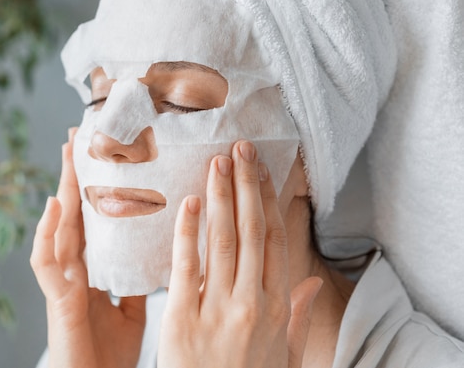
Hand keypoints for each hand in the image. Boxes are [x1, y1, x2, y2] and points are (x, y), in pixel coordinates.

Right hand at [30, 128, 146, 367]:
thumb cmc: (108, 352)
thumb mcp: (129, 309)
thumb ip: (134, 280)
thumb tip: (152, 256)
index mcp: (93, 271)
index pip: (94, 222)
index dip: (96, 190)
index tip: (104, 156)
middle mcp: (74, 270)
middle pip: (75, 215)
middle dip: (76, 177)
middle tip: (80, 137)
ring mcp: (62, 283)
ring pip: (59, 228)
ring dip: (62, 190)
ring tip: (68, 155)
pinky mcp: (57, 300)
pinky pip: (47, 263)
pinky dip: (47, 234)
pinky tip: (53, 205)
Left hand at [157, 141, 321, 367]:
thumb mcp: (284, 355)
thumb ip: (299, 317)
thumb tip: (314, 282)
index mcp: (276, 308)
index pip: (276, 242)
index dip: (269, 201)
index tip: (262, 171)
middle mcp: (251, 302)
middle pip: (252, 232)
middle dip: (246, 186)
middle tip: (239, 149)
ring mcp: (217, 309)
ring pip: (222, 241)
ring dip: (220, 198)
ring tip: (217, 162)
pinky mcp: (182, 319)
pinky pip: (186, 268)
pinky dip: (187, 233)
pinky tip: (187, 204)